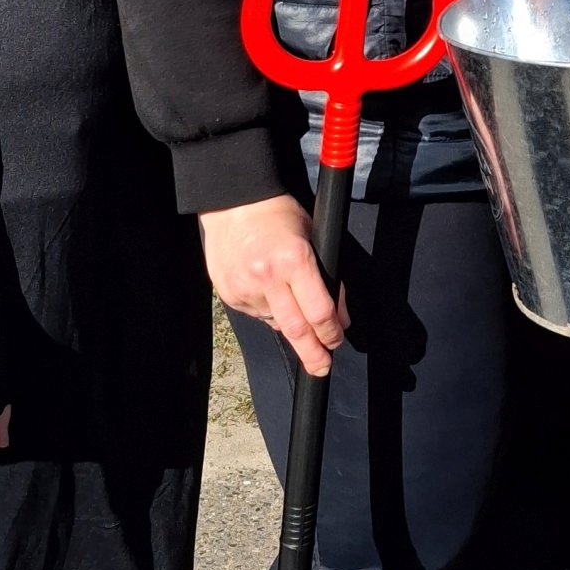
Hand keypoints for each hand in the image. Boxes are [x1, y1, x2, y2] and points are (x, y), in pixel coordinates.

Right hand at [200, 193, 345, 377]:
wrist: (232, 203)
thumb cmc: (278, 214)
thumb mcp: (313, 237)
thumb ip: (327, 278)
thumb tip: (338, 317)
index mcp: (294, 260)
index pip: (319, 312)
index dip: (332, 332)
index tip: (337, 341)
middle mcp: (268, 278)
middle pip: (297, 331)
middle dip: (313, 354)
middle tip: (322, 366)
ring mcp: (246, 288)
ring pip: (275, 323)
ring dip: (290, 325)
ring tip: (290, 302)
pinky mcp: (230, 294)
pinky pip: (256, 314)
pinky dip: (268, 311)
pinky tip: (269, 292)